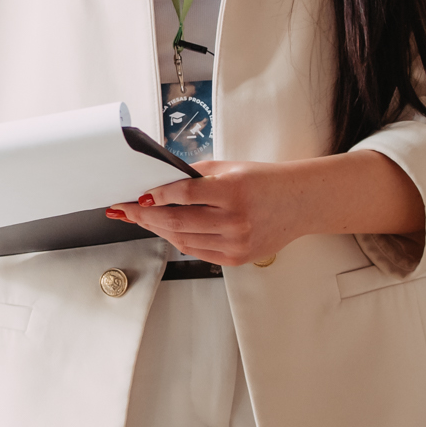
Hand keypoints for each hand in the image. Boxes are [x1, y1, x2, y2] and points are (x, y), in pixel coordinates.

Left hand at [105, 161, 304, 265]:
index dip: (155, 196)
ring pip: (182, 240)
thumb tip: (159, 183)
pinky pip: (197, 252)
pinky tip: (167, 231)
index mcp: (233, 190)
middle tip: (126, 211)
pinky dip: (178, 241)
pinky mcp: (237, 258)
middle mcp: (235, 220)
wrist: (300, 202)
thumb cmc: (265, 182)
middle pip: (177, 222)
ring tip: (142, 220)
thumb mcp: (230, 167)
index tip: (138, 196)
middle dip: (144, 216)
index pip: (182, 194)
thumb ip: (194, 175)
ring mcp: (237, 242)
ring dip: (157, 230)